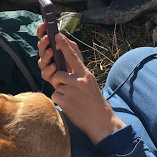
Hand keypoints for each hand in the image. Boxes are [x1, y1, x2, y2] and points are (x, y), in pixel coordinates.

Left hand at [37, 24, 124, 143]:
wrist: (101, 121)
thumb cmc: (94, 102)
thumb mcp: (90, 84)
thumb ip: (79, 74)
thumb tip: (66, 66)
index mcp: (85, 74)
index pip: (73, 57)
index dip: (64, 45)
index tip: (57, 35)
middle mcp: (79, 80)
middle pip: (59, 72)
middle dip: (58, 77)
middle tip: (63, 81)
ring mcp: (72, 91)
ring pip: (56, 84)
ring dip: (60, 91)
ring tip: (71, 98)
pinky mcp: (65, 101)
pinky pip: (55, 95)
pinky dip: (60, 100)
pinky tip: (70, 105)